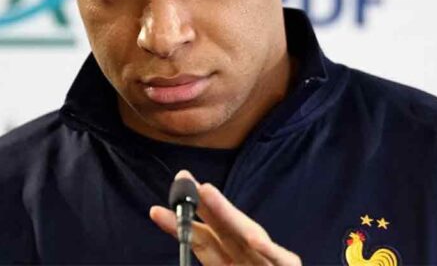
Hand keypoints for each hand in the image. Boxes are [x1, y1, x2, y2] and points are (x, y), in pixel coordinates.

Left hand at [149, 170, 301, 265]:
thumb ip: (211, 259)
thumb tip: (190, 247)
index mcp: (228, 265)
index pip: (202, 242)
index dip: (180, 225)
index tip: (156, 210)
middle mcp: (247, 259)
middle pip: (221, 229)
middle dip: (201, 204)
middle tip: (183, 181)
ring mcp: (268, 263)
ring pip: (247, 235)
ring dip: (228, 213)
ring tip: (209, 193)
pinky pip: (280, 260)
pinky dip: (269, 250)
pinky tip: (255, 238)